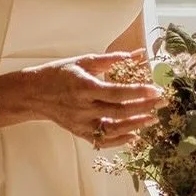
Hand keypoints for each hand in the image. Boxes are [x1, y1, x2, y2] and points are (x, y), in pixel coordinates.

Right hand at [0, 49, 162, 147]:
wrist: (33, 94)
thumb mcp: (82, 61)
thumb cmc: (58, 73)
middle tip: (162, 103)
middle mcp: (83, 107)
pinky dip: (119, 140)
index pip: (117, 93)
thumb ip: (109, 59)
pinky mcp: (79, 132)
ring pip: (114, 129)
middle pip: (119, 112)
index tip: (155, 90)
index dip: (138, 93)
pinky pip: (102, 140)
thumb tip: (134, 54)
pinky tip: (134, 136)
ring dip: (136, 125)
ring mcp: (81, 123)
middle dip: (144, 108)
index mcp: (84, 87)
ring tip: (153, 119)